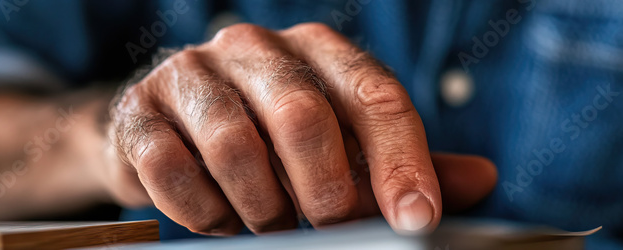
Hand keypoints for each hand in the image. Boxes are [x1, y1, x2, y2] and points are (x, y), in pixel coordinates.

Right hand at [102, 23, 496, 234]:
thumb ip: (399, 162)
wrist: (162, 132)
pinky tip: (218, 221)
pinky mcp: (140, 111)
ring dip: (261, 206)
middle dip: (324, 190)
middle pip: (303, 114)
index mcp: (317, 51)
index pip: (374, 95)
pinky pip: (172, 168)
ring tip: (269, 226)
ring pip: (235, 144)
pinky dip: (203, 211)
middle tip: (331, 231)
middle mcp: (255, 48)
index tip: (417, 220)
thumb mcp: (340, 146)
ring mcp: (192, 73)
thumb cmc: (267, 140)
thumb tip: (482, 179)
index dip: (401, 161)